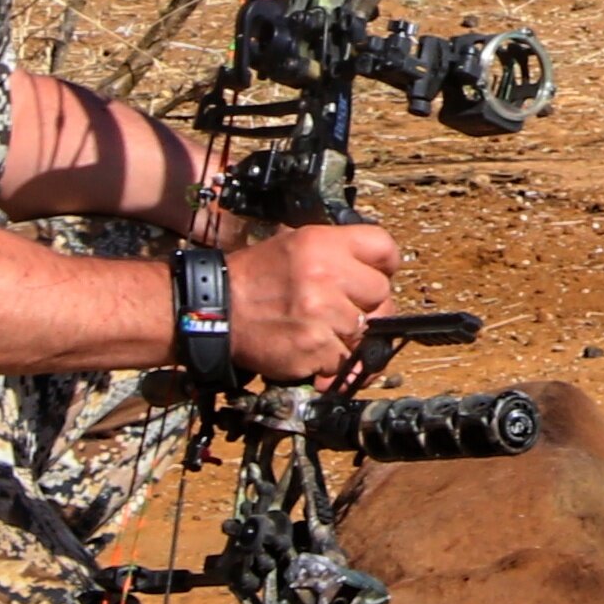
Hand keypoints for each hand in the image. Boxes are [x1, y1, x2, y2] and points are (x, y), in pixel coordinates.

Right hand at [225, 221, 400, 379]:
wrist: (217, 310)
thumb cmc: (255, 278)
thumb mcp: (295, 243)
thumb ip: (337, 252)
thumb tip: (377, 269)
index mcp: (323, 243)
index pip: (384, 248)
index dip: (386, 265)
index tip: (379, 275)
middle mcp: (326, 275)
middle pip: (381, 293)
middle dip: (368, 305)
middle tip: (344, 309)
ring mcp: (322, 313)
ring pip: (365, 330)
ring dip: (348, 336)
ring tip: (320, 328)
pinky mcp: (314, 347)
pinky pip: (344, 359)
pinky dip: (331, 360)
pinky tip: (310, 346)